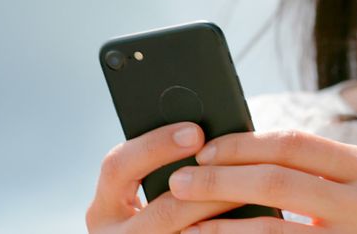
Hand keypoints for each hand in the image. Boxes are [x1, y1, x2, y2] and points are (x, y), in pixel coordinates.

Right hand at [86, 122, 241, 232]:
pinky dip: (224, 231)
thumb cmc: (162, 212)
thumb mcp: (145, 190)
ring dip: (221, 212)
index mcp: (104, 208)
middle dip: (205, 185)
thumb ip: (162, 166)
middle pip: (162, 210)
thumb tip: (202, 132)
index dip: (156, 146)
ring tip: (252, 191)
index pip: (118, 167)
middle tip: (237, 165)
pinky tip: (250, 220)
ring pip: (189, 233)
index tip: (195, 132)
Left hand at [167, 129, 356, 232]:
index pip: (295, 143)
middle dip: (221, 179)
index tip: (205, 150)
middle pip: (278, 180)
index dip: (243, 144)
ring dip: (221, 225)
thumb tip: (246, 156)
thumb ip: (324, 172)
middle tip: (179, 181)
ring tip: (185, 224)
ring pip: (274, 228)